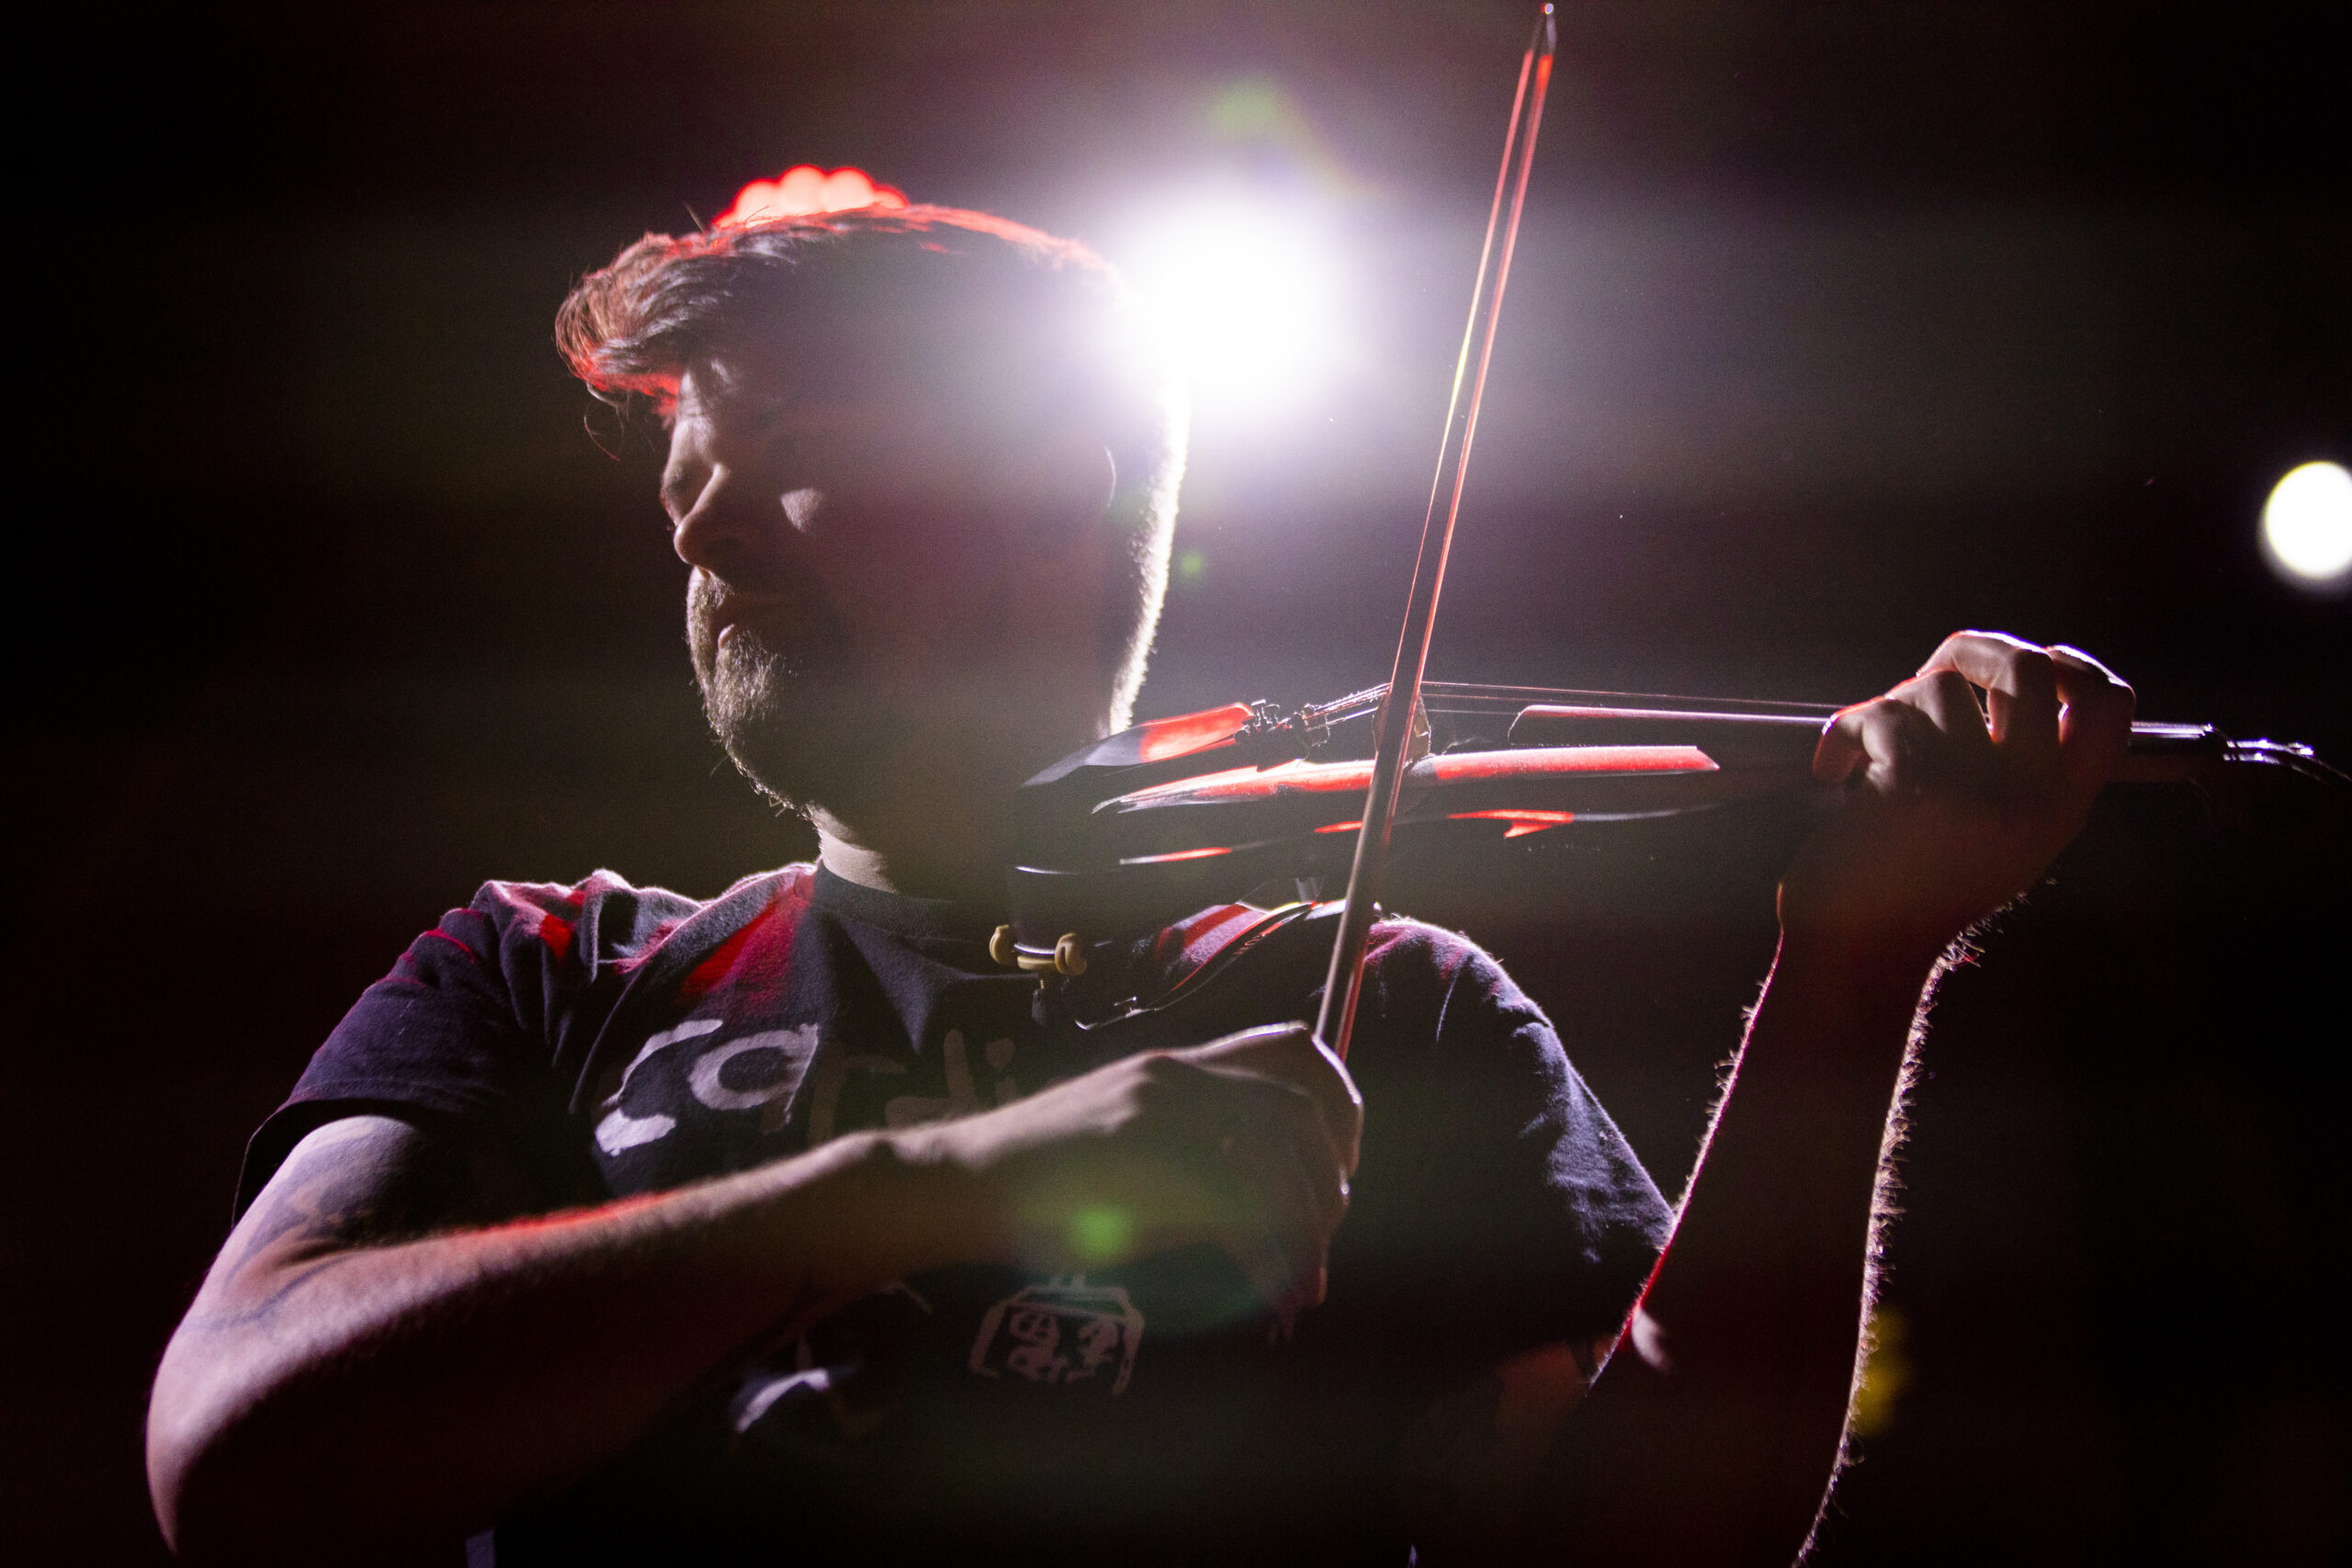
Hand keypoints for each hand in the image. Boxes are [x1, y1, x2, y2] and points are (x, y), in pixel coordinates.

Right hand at [918, 1024, 1362, 1312]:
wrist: (967, 1182)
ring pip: (1274, 1157)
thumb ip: (1202, 1163)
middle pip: (1298, 1111)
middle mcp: (1180, 1075)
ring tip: (1303, 1278)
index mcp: (1183, 1066)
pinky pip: (1233, 1201)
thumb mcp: (1137, 1151)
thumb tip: (1274, 1212)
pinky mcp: (1140, 1154)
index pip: (1294, 1050)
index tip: (1340, 1171)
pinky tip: (1269, 1286)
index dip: (1338, 1107)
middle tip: (1324, 1239)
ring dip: (1304, 1224)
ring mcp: (1158, 1109)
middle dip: (1328, 1183)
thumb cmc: (1047, 1180)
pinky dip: (1266, 1252)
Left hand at [1778, 630, 2134, 967]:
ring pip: (1936, 686)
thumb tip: (2013, 665)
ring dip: (1893, 706)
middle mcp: (2030, 796)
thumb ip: (2024, 766)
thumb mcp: (2001, 834)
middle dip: (1971, 651)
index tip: (2035, 658)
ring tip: (1872, 754)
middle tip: (1933, 673)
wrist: (1859, 949)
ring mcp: (1974, 788)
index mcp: (2062, 807)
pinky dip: (1843, 732)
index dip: (2075, 665)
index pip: (2110, 708)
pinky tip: (1833, 769)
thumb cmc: (1917, 886)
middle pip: (2029, 666)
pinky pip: (1881, 711)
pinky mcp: (1911, 782)